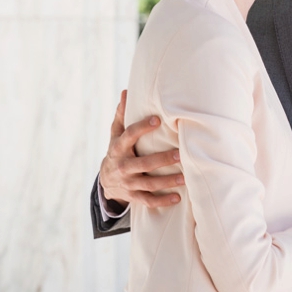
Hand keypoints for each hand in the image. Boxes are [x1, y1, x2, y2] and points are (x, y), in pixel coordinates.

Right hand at [99, 90, 182, 207]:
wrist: (106, 182)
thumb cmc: (117, 151)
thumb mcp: (115, 134)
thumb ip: (122, 115)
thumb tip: (127, 91)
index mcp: (118, 148)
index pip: (129, 136)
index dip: (142, 128)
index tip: (157, 120)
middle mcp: (123, 166)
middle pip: (143, 164)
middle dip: (162, 160)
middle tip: (180, 154)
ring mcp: (128, 183)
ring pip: (149, 184)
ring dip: (167, 182)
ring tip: (184, 177)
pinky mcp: (134, 196)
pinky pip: (149, 200)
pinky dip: (163, 201)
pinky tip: (178, 197)